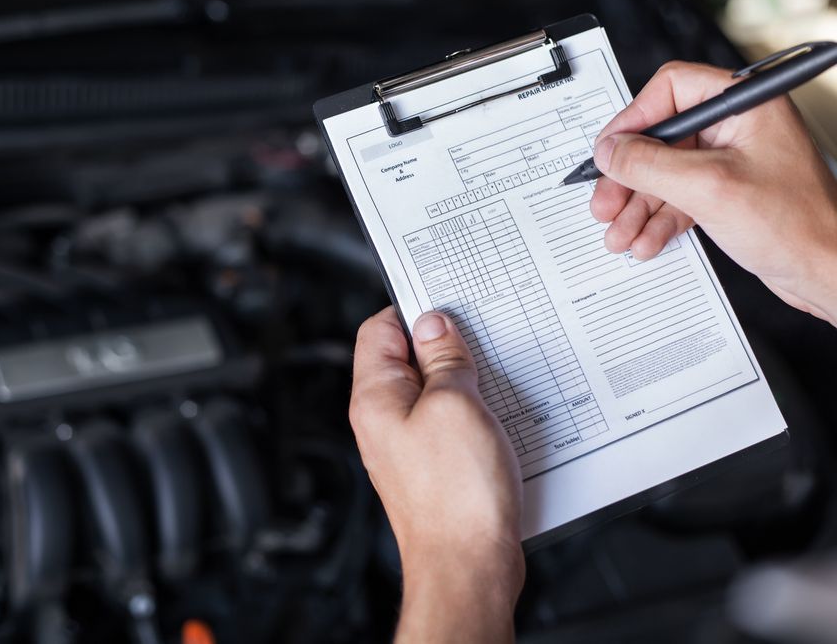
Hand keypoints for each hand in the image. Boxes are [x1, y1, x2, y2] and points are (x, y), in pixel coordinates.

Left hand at [350, 307, 523, 642]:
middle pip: (407, 359)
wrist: (469, 568)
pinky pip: (450, 423)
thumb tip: (434, 324)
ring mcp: (408, 445)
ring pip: (433, 392)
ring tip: (491, 385)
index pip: (378, 329)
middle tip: (478, 345)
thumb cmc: (456, 498)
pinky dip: (473, 413)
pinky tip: (497, 418)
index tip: (448, 305)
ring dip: (464, 382)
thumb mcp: (456, 404)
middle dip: (444, 347)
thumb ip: (444, 358)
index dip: (413, 310)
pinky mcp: (434, 467)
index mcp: (375, 398)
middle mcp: (384, 421)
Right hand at [590, 61, 836, 325]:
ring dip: (637, 206)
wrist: (827, 270)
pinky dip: (657, 220)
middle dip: (628, 176)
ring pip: (663, 174)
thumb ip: (650, 164)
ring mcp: (729, 161)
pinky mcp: (725, 193)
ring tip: (619, 232)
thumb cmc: (798, 224)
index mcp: (744, 104)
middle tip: (606, 201)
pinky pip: (677, 199)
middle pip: (659, 138)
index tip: (609, 151)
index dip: (633, 120)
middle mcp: (736, 127)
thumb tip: (610, 151)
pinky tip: (645, 240)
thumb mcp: (708, 188)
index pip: (670, 90)